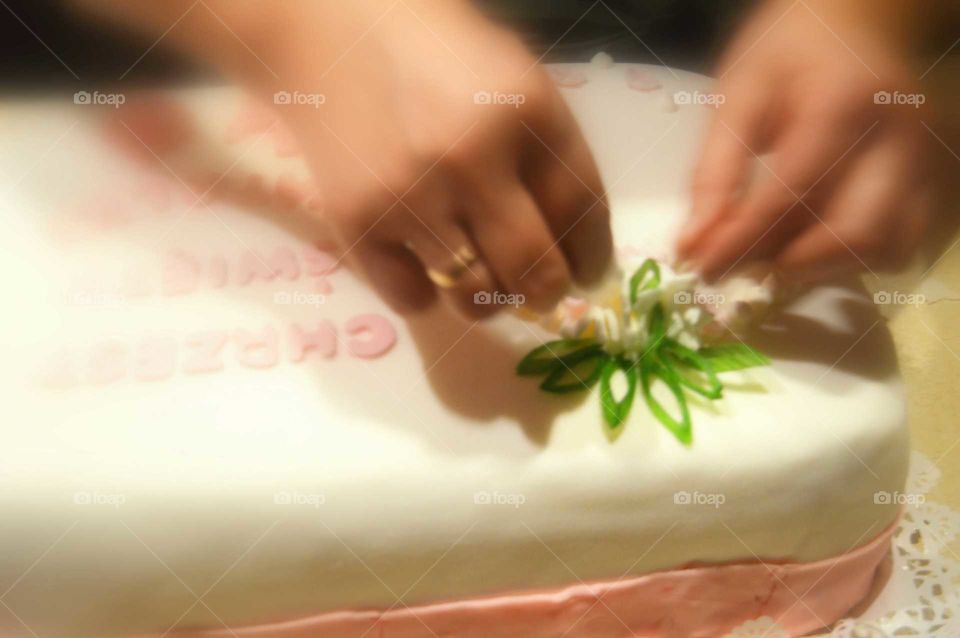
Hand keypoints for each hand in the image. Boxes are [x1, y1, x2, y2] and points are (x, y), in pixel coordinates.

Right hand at [271, 1, 611, 316]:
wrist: (332, 27)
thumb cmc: (437, 52)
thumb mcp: (515, 79)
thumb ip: (549, 153)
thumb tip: (576, 247)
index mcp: (526, 113)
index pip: (583, 212)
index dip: (592, 258)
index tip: (586, 275)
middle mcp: (473, 159)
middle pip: (536, 269)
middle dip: (549, 293)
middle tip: (542, 293)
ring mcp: (411, 195)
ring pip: (475, 297)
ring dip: (488, 300)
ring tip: (480, 278)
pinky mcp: (358, 222)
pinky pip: (412, 299)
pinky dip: (425, 292)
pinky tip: (422, 264)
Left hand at [677, 0, 931, 283]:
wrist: (854, 21)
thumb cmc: (786, 53)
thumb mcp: (735, 97)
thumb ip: (713, 172)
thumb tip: (693, 245)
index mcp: (844, 103)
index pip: (793, 193)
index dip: (743, 241)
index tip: (703, 269)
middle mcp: (899, 137)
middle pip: (856, 233)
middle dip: (790, 261)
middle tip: (741, 264)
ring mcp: (924, 161)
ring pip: (884, 248)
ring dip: (822, 266)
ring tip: (772, 251)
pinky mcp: (930, 180)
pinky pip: (899, 243)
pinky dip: (851, 258)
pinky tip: (809, 241)